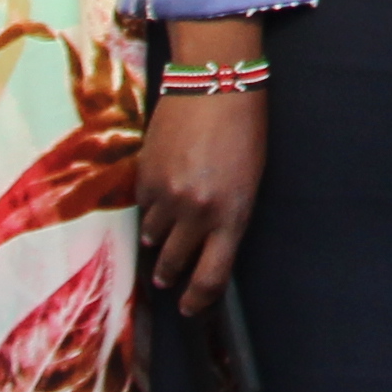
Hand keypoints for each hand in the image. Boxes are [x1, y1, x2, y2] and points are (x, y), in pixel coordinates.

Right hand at [135, 23, 266, 312]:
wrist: (215, 85)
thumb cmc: (244, 130)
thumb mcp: (249, 180)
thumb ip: (228, 216)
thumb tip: (208, 245)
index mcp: (232, 215)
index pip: (211, 277)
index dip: (198, 299)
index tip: (190, 307)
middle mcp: (197, 212)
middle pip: (174, 263)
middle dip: (169, 273)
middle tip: (166, 276)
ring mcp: (167, 196)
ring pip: (152, 237)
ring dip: (157, 238)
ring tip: (161, 234)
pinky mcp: (145, 178)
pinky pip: (142, 206)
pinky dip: (149, 206)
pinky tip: (159, 191)